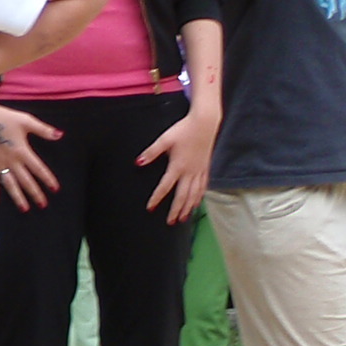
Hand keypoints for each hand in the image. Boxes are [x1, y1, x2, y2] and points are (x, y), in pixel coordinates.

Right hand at [0, 101, 60, 210]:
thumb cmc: (5, 117)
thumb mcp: (26, 120)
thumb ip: (43, 130)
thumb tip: (60, 135)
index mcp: (21, 151)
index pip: (38, 168)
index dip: (47, 179)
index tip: (55, 189)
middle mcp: (11, 160)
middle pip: (25, 180)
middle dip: (35, 193)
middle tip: (43, 204)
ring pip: (9, 184)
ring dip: (17, 197)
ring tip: (24, 208)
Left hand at [136, 102, 218, 221]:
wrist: (205, 123)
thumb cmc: (184, 130)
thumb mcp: (164, 139)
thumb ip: (151, 152)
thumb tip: (138, 163)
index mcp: (177, 166)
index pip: (165, 187)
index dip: (157, 198)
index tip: (151, 208)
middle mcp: (190, 172)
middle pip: (182, 196)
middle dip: (176, 210)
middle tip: (170, 222)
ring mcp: (199, 171)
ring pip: (194, 195)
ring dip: (188, 208)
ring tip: (183, 218)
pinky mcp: (206, 168)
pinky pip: (203, 187)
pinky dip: (199, 197)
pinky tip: (197, 203)